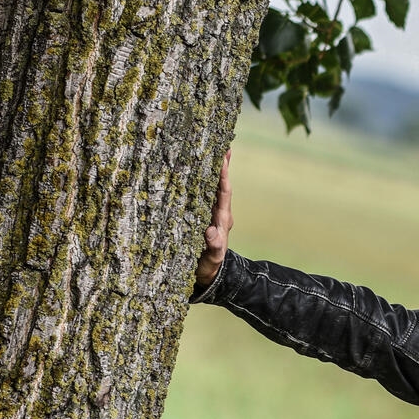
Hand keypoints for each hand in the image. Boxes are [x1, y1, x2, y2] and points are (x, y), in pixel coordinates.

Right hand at [194, 149, 232, 289]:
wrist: (209, 274)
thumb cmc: (210, 265)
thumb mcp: (212, 257)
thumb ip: (214, 246)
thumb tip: (211, 232)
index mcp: (223, 218)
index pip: (224, 192)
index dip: (223, 175)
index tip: (224, 157)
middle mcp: (219, 212)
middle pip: (220, 185)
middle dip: (220, 166)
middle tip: (222, 143)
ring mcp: (210, 213)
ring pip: (211, 188)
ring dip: (211, 171)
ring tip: (210, 150)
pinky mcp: (202, 216)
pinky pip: (202, 195)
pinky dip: (199, 182)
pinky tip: (193, 170)